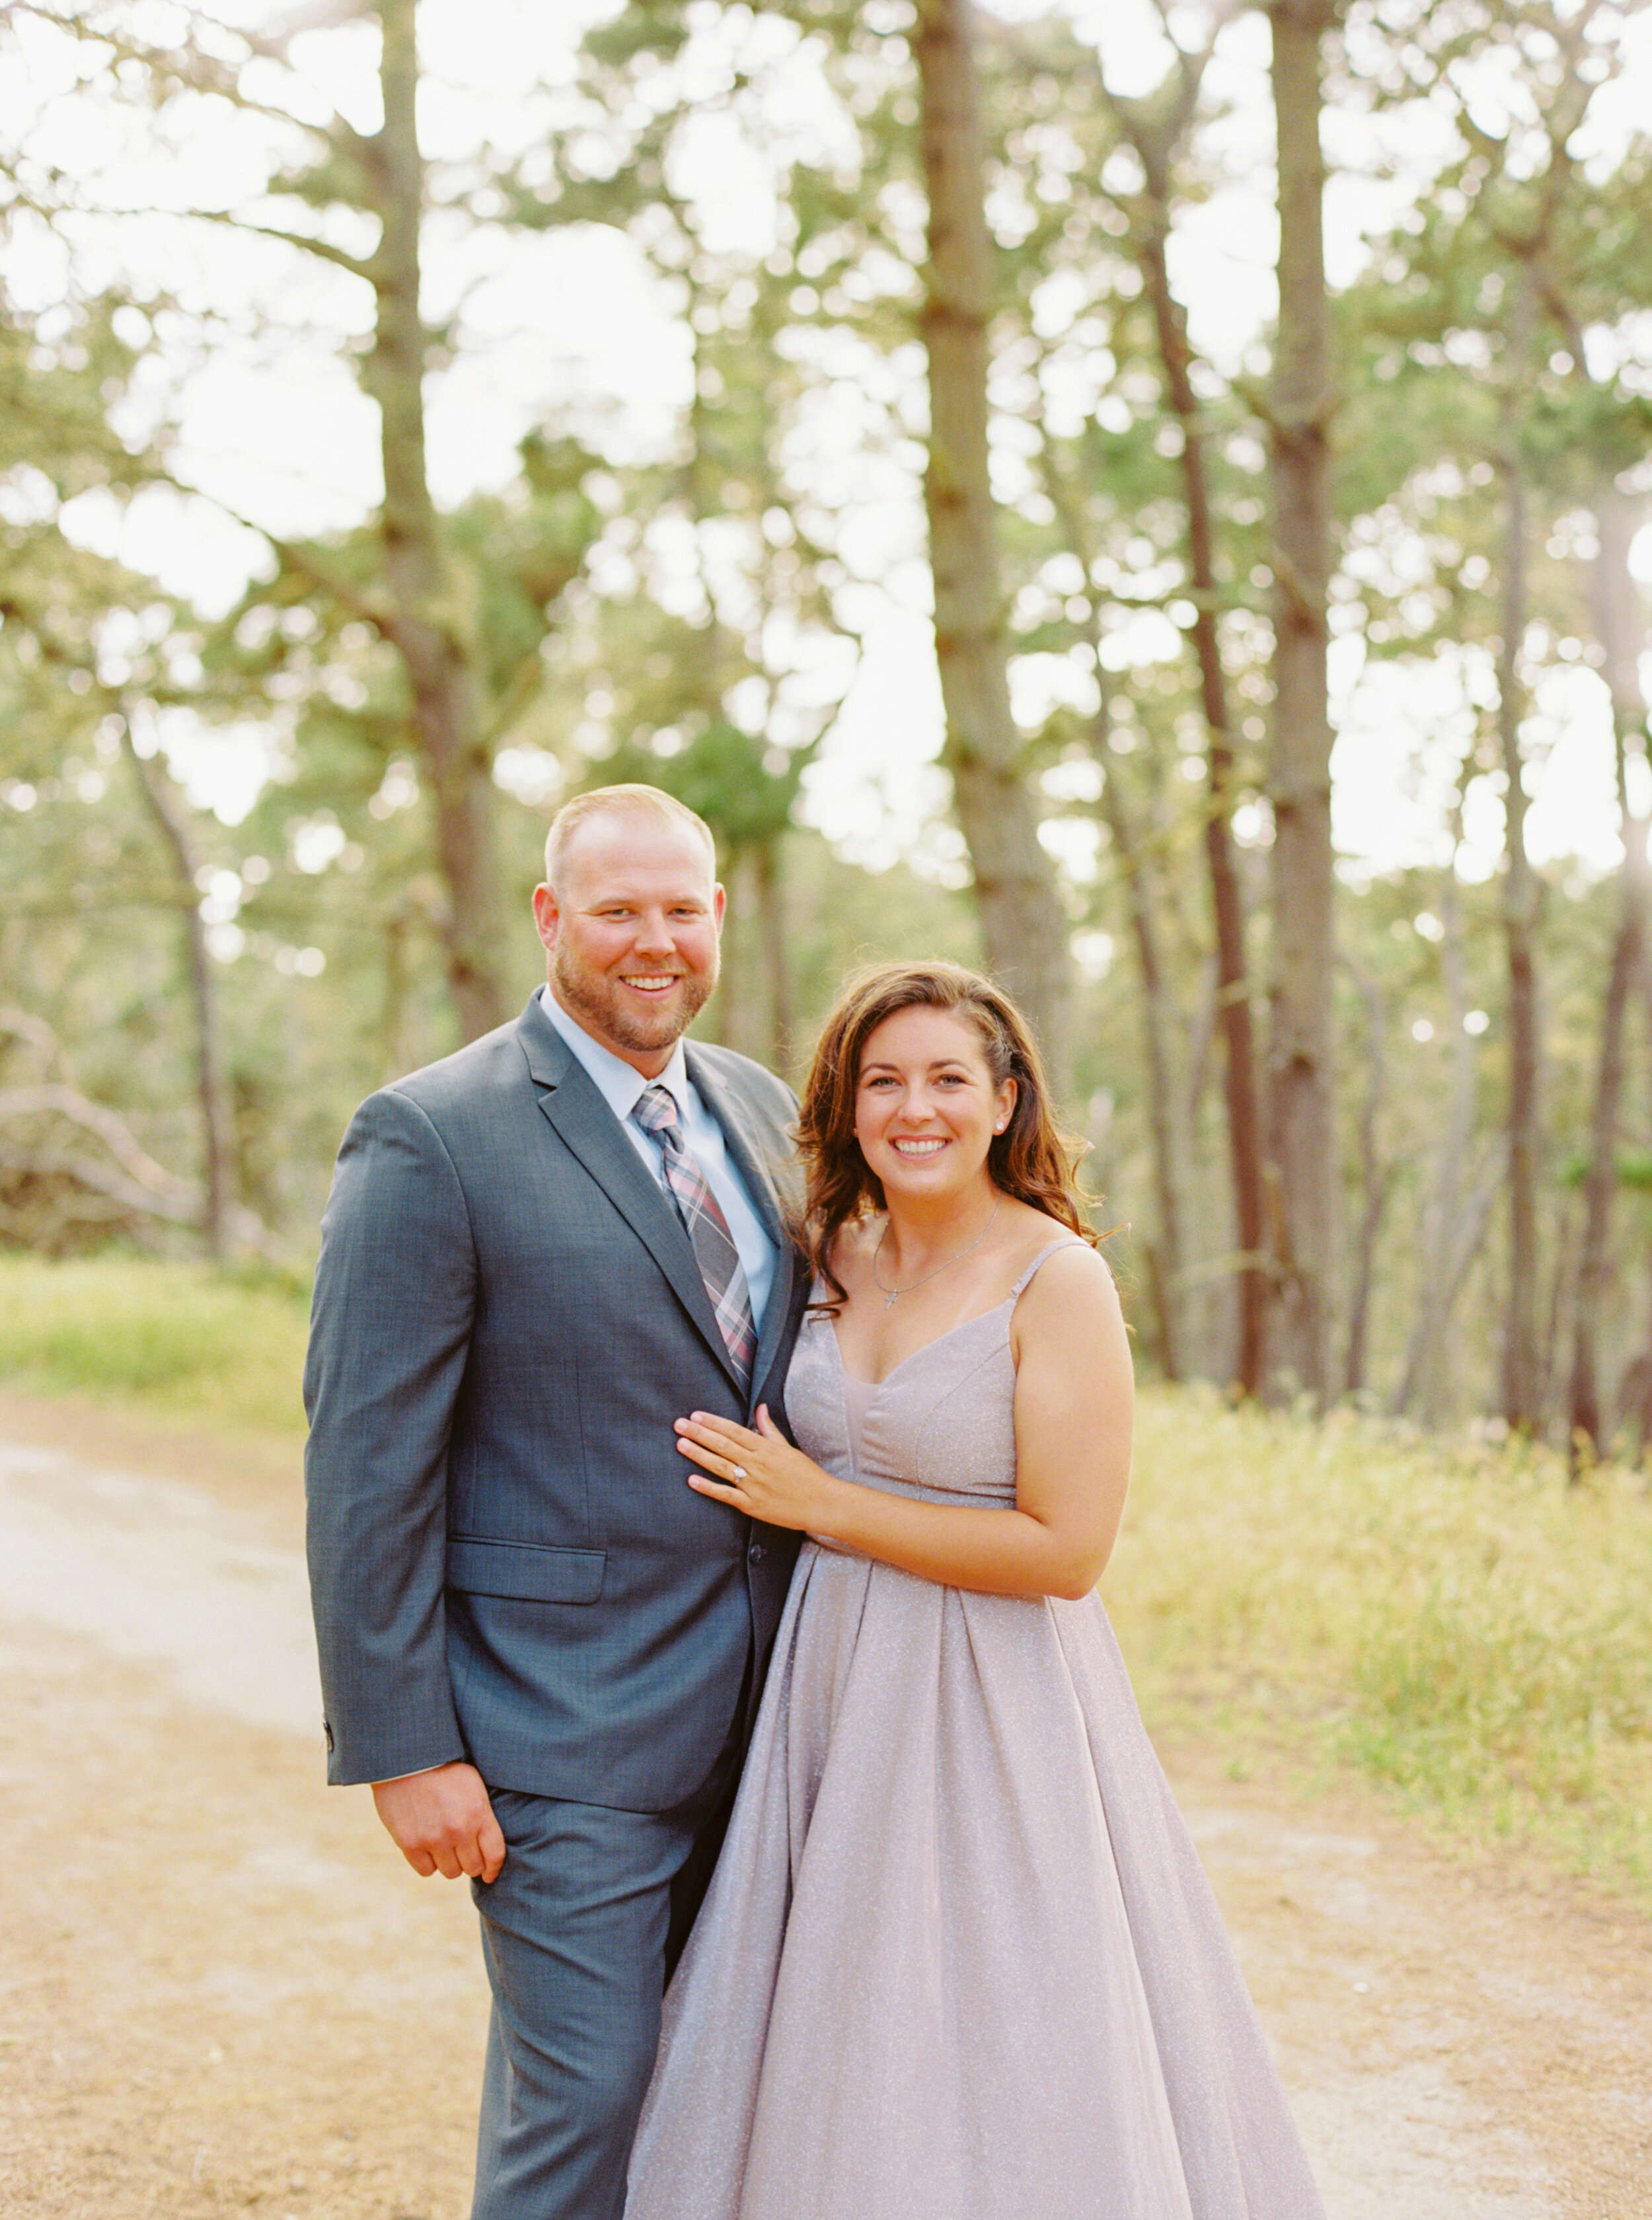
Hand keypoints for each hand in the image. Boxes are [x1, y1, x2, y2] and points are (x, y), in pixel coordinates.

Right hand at [371, 1761, 505, 1882]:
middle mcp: (459, 1830)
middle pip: (473, 1867)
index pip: (495, 1855)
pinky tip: (426, 1846)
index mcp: (479, 1813)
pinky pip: (426, 1871)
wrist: (408, 1759)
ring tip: (443, 1844)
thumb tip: (486, 1845)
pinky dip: (428, 1863)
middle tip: (463, 1852)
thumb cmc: (444, 1769)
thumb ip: (482, 1815)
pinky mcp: (410, 1844)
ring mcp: (434, 1839)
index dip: (494, 1868)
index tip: (489, 1873)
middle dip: (470, 1862)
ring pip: (450, 1872)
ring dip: (449, 1862)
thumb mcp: (474, 1785)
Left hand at [675, 1404, 840, 1532]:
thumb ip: (769, 1429)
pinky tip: (692, 1480)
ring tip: (681, 1444)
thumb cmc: (807, 1475)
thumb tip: (760, 1408)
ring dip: (699, 1455)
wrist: (822, 1503)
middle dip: (699, 1434)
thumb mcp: (788, 1447)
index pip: (735, 1431)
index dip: (714, 1423)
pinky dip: (708, 1487)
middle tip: (679, 1424)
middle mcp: (758, 1464)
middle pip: (723, 1446)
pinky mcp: (751, 1505)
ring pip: (721, 1467)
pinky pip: (726, 1494)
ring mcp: (753, 1485)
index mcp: (767, 1448)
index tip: (696, 1415)